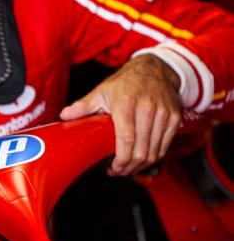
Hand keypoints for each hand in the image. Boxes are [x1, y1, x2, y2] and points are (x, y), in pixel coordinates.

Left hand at [60, 55, 182, 175]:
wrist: (155, 69)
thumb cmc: (126, 83)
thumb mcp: (102, 91)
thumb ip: (83, 106)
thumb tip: (64, 116)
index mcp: (125, 104)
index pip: (126, 139)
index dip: (120, 160)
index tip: (112, 169)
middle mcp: (147, 109)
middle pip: (141, 150)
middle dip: (129, 167)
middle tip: (118, 171)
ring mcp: (163, 114)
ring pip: (155, 152)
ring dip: (141, 165)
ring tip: (128, 167)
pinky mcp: (174, 118)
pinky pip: (165, 146)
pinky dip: (154, 157)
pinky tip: (143, 159)